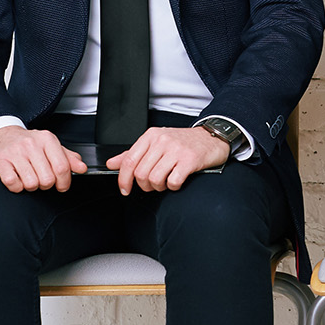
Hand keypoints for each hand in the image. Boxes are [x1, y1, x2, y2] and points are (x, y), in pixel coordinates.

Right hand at [0, 125, 86, 192]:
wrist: (2, 135)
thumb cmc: (28, 143)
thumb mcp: (51, 146)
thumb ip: (68, 158)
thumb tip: (82, 168)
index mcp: (47, 139)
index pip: (62, 167)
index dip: (64, 182)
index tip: (62, 186)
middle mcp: (31, 144)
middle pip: (47, 178)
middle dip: (47, 185)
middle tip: (42, 180)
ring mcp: (15, 152)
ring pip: (31, 183)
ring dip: (32, 186)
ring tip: (29, 178)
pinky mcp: (0, 161)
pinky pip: (13, 183)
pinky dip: (17, 187)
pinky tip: (18, 179)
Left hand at [107, 125, 229, 194]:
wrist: (213, 137)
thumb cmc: (184, 142)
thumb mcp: (156, 143)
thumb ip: (133, 154)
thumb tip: (112, 164)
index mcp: (151, 136)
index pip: (129, 161)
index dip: (123, 179)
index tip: (125, 189)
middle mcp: (162, 141)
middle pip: (141, 173)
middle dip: (145, 185)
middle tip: (152, 185)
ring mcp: (177, 150)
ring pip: (154, 179)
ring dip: (158, 187)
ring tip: (165, 183)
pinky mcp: (190, 160)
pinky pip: (173, 181)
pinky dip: (173, 186)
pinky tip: (177, 181)